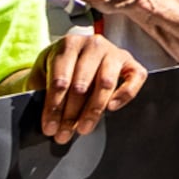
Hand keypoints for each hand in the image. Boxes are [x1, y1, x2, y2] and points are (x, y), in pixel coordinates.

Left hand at [29, 30, 144, 142]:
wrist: (73, 58)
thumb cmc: (56, 70)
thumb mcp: (43, 77)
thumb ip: (42, 92)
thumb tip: (46, 119)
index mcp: (68, 44)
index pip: (60, 79)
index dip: (53, 107)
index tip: (49, 128)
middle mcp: (93, 44)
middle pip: (82, 84)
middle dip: (71, 113)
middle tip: (63, 134)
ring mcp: (114, 51)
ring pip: (106, 83)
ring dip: (93, 110)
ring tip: (83, 128)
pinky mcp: (130, 62)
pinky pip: (136, 77)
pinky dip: (126, 93)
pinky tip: (112, 108)